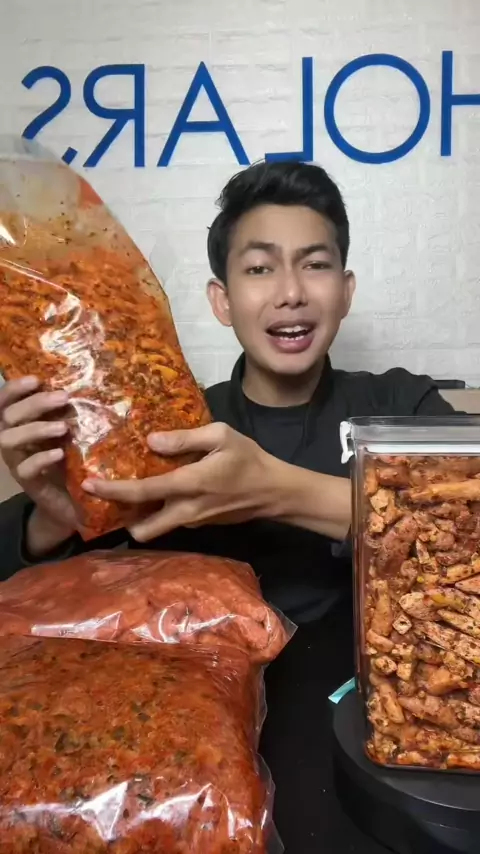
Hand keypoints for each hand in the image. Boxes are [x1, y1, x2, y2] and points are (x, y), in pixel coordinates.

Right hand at [0, 376, 78, 553]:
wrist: (77, 502)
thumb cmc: (74, 459)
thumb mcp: (72, 432)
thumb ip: (70, 412)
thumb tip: (91, 384)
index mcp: (20, 424)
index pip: (7, 401)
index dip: (15, 388)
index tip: (36, 379)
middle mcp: (13, 440)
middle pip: (8, 416)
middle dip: (34, 404)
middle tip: (63, 397)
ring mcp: (17, 462)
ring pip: (9, 440)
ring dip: (35, 429)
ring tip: (63, 427)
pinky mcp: (28, 483)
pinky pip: (25, 469)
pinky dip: (41, 458)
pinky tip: (59, 454)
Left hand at [82, 422, 281, 540]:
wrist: (274, 492)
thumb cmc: (249, 459)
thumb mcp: (221, 436)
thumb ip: (184, 438)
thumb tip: (151, 440)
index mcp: (189, 485)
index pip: (143, 492)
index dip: (113, 490)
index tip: (89, 484)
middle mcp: (187, 510)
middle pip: (144, 529)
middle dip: (122, 517)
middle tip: (109, 497)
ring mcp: (193, 521)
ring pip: (157, 527)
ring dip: (140, 515)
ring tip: (131, 491)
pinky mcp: (200, 524)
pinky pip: (172, 520)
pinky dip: (160, 510)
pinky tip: (162, 490)